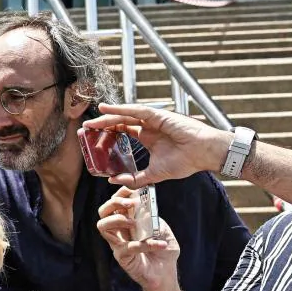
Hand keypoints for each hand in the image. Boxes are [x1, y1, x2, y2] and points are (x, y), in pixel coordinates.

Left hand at [83, 103, 231, 187]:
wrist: (204, 154)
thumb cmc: (186, 162)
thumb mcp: (155, 174)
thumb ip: (135, 178)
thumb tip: (114, 181)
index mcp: (149, 138)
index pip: (124, 132)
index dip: (109, 134)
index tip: (94, 138)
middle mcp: (149, 127)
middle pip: (121, 122)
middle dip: (104, 125)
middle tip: (87, 129)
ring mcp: (154, 120)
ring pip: (125, 115)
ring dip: (107, 117)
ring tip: (92, 120)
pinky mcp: (159, 115)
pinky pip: (136, 110)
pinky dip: (121, 109)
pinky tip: (107, 109)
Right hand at [95, 188, 181, 290]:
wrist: (166, 274)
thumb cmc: (164, 251)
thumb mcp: (162, 228)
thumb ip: (153, 216)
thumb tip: (147, 205)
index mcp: (127, 221)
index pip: (114, 203)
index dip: (119, 194)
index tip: (131, 190)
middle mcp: (119, 231)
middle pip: (103, 212)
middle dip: (114, 203)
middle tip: (131, 204)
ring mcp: (118, 244)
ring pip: (103, 226)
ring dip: (118, 220)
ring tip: (135, 223)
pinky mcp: (122, 257)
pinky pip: (127, 246)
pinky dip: (145, 244)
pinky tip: (160, 244)